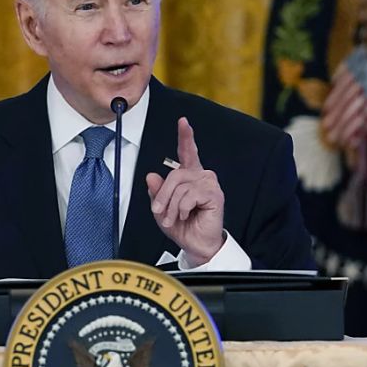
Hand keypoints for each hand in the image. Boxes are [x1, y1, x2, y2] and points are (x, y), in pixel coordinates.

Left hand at [146, 117, 224, 265]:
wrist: (196, 244)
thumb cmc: (183, 226)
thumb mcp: (162, 209)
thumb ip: (157, 192)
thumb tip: (151, 176)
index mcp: (190, 176)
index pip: (187, 152)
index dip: (185, 136)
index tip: (183, 122)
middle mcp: (201, 176)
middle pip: (175, 174)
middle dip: (163, 195)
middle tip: (159, 212)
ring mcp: (209, 184)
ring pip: (180, 186)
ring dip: (172, 205)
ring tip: (174, 217)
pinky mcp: (214, 195)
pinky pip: (189, 195)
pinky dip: (182, 208)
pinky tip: (186, 215)